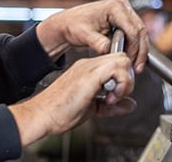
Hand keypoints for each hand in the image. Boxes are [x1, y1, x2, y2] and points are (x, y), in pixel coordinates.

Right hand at [8, 53, 137, 145]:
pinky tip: (110, 98)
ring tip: (113, 98)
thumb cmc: (58, 113)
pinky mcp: (89, 75)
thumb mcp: (92, 109)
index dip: (124, 77)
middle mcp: (89, 66)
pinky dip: (122, 83)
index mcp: (88, 71)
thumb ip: (111, 106)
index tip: (118, 95)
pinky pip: (116, 67)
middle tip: (117, 96)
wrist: (41, 115)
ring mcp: (88, 68)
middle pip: (122, 57)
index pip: (116, 62)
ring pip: (122, 59)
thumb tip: (129, 105)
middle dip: (128, 78)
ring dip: (125, 80)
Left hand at [36, 0, 147, 72]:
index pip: (133, 29)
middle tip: (137, 68)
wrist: (68, 23)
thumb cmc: (73, 24)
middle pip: (140, 31)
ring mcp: (125, 12)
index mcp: (115, 7)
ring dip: (138, 51)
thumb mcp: (83, 34)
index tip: (130, 62)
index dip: (135, 48)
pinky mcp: (124, 20)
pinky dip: (134, 48)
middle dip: (140, 51)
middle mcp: (123, 6)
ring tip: (135, 67)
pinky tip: (131, 60)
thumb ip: (97, 42)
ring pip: (140, 34)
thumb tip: (108, 50)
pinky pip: (134, 35)